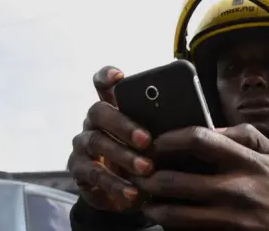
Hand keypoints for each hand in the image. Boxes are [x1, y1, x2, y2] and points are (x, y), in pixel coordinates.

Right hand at [67, 66, 153, 211]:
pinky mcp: (78, 170)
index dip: (106, 76)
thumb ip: (163, 126)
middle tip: (147, 140)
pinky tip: (133, 193)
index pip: (102, 83)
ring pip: (96, 142)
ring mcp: (83, 144)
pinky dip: (115, 184)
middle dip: (124, 124)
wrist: (128, 191)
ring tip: (146, 168)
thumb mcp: (156, 140)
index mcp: (113, 107)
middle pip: (99, 111)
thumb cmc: (147, 156)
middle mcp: (94, 121)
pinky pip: (93, 174)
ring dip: (123, 156)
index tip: (119, 76)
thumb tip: (190, 121)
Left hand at [133, 124, 268, 230]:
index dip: (170, 139)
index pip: (199, 140)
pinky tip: (168, 219)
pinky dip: (175, 226)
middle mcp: (237, 189)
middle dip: (149, 178)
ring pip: (177, 214)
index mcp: (248, 161)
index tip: (157, 142)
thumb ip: (245, 136)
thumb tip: (211, 128)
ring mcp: (232, 218)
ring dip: (155, 207)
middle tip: (139, 175)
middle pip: (176, 181)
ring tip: (146, 200)